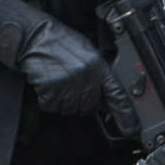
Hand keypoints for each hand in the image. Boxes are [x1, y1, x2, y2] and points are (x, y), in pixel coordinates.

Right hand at [1, 20, 138, 135]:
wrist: (34, 36)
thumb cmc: (57, 41)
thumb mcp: (85, 52)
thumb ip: (96, 73)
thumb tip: (102, 94)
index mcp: (98, 65)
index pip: (117, 95)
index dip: (125, 114)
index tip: (130, 128)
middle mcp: (87, 76)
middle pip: (89, 106)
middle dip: (79, 101)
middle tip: (69, 86)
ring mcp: (69, 83)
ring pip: (70, 109)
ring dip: (62, 101)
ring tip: (57, 81)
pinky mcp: (52, 89)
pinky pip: (52, 106)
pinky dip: (47, 100)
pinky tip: (47, 84)